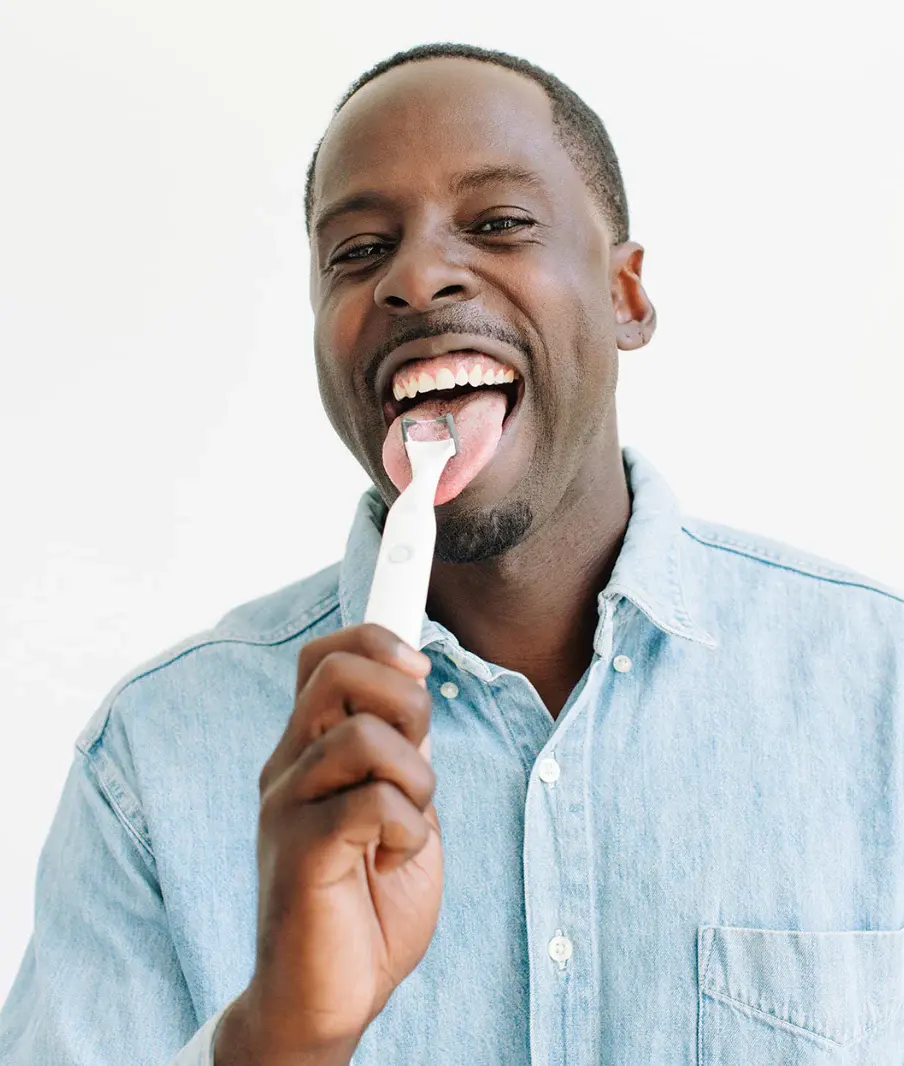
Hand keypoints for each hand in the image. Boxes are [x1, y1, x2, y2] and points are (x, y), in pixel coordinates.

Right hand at [214, 624, 441, 1064]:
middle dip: (404, 696)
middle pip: (339, 667)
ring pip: (366, 734)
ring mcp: (286, 803)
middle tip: (419, 751)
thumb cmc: (369, 900)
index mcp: (310, 747)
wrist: (332, 995)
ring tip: (406, 823)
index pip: (327, 656)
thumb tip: (413, 690)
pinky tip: (391, 859)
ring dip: (416, 778)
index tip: (414, 532)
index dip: (372, 612)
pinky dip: (408, 826)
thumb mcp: (400, 808)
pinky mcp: (298, 848)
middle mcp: (288, 762)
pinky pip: (375, 800)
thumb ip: (397, 752)